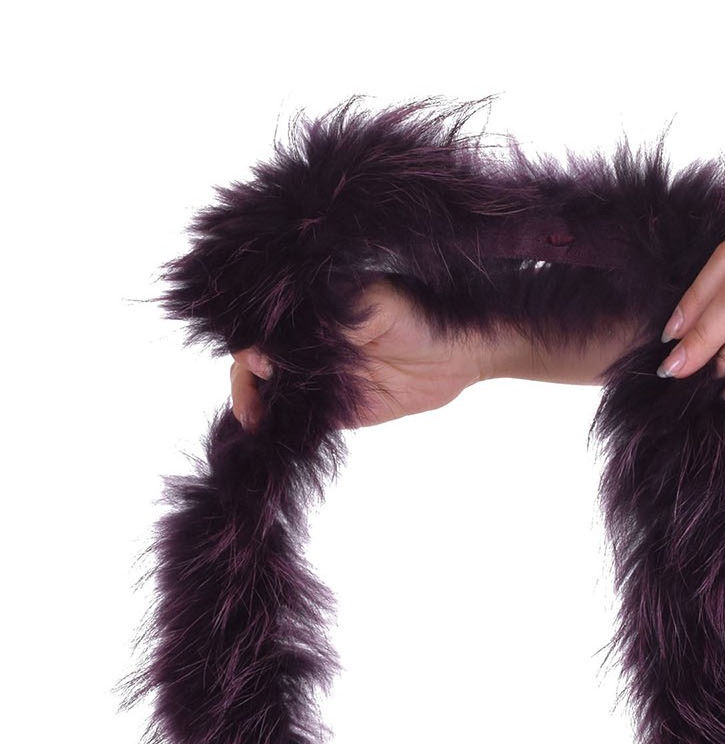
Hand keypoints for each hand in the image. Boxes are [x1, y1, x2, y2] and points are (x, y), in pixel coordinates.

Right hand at [230, 277, 487, 431]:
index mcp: (311, 316)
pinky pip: (298, 423)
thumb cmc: (418, 318)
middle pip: (256, 364)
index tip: (257, 362)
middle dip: (247, 383)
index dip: (249, 344)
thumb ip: (322, 326)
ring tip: (255, 422)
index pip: (261, 328)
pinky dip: (280, 431)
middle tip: (252, 403)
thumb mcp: (370, 307)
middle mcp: (308, 348)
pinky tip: (269, 437)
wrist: (459, 356)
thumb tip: (268, 349)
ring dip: (256, 409)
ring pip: (270, 396)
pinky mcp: (335, 414)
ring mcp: (319, 381)